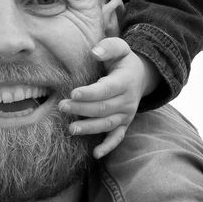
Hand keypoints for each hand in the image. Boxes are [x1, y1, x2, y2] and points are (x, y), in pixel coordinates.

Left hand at [59, 37, 157, 157]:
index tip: (73, 93)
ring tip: (71, 129)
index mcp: (125, 81)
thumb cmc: (123, 61)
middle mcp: (127, 101)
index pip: (106, 89)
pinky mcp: (124, 124)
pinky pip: (118, 138)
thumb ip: (108, 47)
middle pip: (103, 108)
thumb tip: (94, 52)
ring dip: (89, 128)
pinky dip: (108, 147)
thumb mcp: (120, 48)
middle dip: (82, 109)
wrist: (141, 76)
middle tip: (62, 107)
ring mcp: (126, 115)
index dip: (90, 93)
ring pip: (107, 124)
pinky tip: (96, 154)